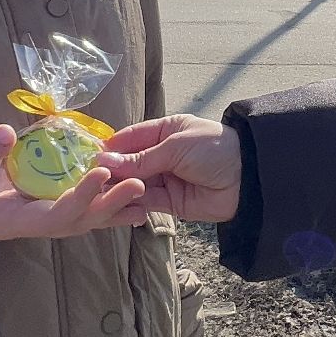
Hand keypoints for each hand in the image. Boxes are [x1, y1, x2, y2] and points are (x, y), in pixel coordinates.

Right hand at [0, 126, 149, 240]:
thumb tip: (6, 134)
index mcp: (9, 220)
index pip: (52, 216)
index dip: (78, 198)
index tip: (100, 174)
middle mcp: (29, 224)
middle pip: (76, 221)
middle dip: (107, 205)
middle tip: (139, 184)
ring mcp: (38, 217)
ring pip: (82, 218)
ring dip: (112, 208)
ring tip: (146, 196)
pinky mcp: (43, 206)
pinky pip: (77, 207)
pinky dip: (102, 202)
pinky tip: (128, 194)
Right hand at [96, 115, 240, 222]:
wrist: (249, 179)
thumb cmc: (215, 149)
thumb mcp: (176, 147)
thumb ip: (141, 158)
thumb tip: (104, 160)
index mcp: (165, 130)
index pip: (130, 138)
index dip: (110, 147)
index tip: (86, 156)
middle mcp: (162, 154)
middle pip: (129, 163)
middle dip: (111, 171)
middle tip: (87, 180)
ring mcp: (165, 179)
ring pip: (134, 184)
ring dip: (118, 189)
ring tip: (96, 194)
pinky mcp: (170, 203)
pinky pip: (145, 203)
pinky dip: (131, 204)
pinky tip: (115, 206)